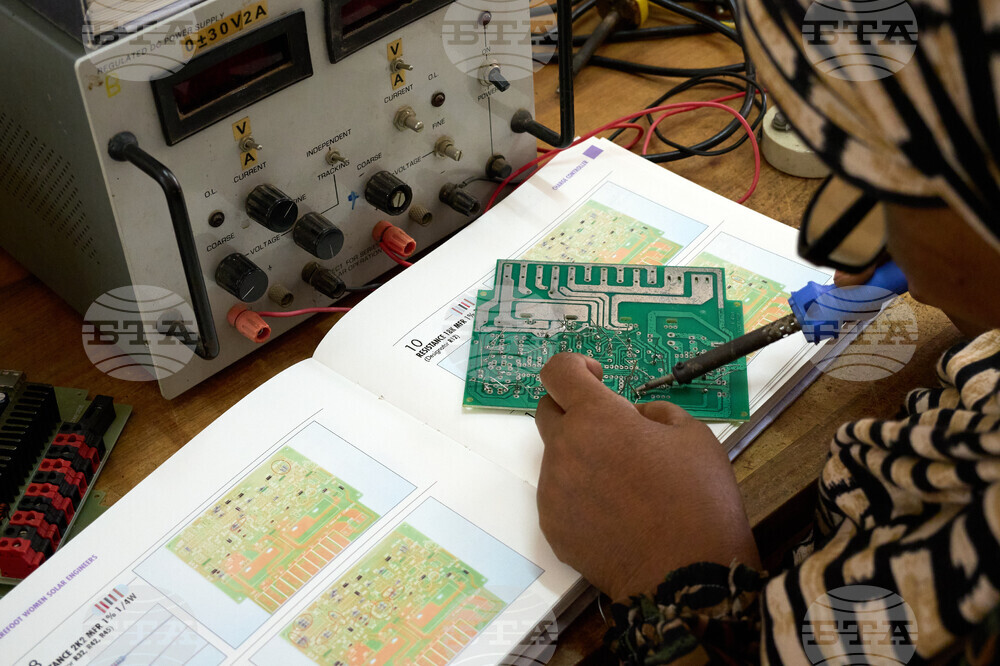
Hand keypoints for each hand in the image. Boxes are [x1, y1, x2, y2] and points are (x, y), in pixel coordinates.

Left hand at [535, 353, 759, 601]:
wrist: (687, 577)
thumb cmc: (698, 503)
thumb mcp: (694, 436)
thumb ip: (655, 412)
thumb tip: (636, 415)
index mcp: (597, 418)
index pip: (558, 371)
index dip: (574, 367)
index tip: (594, 376)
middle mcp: (565, 449)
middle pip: (548, 412)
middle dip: (575, 412)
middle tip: (613, 432)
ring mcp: (553, 490)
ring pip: (558, 458)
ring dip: (582, 458)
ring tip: (626, 485)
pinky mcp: (552, 526)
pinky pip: (560, 496)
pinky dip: (581, 495)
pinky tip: (617, 514)